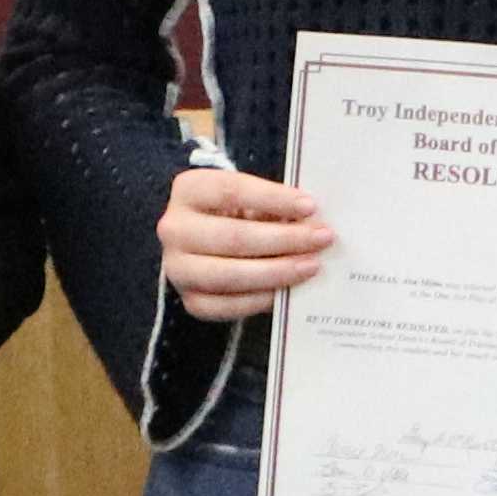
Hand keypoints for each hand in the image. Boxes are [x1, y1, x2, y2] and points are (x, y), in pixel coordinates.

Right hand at [155, 164, 334, 324]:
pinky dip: (260, 299)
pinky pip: (227, 306)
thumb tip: (314, 222)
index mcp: (188, 190)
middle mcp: (174, 229)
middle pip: (233, 237)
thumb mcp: (248, 199)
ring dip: (277, 272)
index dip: (273, 199)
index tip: (310, 206)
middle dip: (284, 239)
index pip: (232, 191)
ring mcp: (177, 268)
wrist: (203, 242)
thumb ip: (274, 206)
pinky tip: (286, 290)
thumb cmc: (234, 214)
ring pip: (230, 275)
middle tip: (322, 238)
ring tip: (311, 265)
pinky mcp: (190, 300)